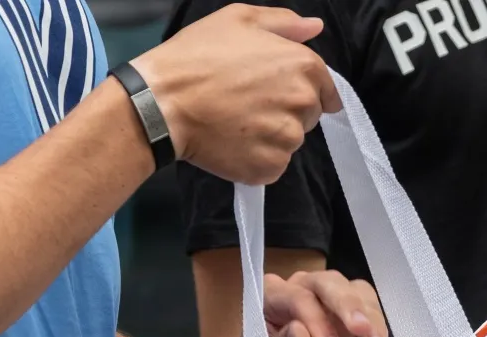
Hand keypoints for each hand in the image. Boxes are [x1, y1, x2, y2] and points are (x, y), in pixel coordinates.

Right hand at [131, 6, 338, 185]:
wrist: (162, 103)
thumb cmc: (196, 58)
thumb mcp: (238, 20)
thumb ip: (283, 23)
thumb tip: (314, 27)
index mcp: (303, 65)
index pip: (325, 87)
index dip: (304, 90)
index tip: (281, 95)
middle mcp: (302, 103)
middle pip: (308, 116)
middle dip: (285, 112)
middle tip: (248, 105)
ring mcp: (286, 139)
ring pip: (289, 142)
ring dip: (270, 137)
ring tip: (236, 124)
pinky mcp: (268, 167)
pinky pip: (272, 166)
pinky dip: (256, 160)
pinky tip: (232, 144)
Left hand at [222, 270, 387, 336]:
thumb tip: (298, 331)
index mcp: (274, 299)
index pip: (299, 296)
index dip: (317, 320)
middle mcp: (304, 293)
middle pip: (332, 284)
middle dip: (350, 306)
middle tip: (362, 329)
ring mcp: (333, 309)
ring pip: (362, 298)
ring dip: (372, 327)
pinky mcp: (357, 329)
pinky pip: (376, 328)